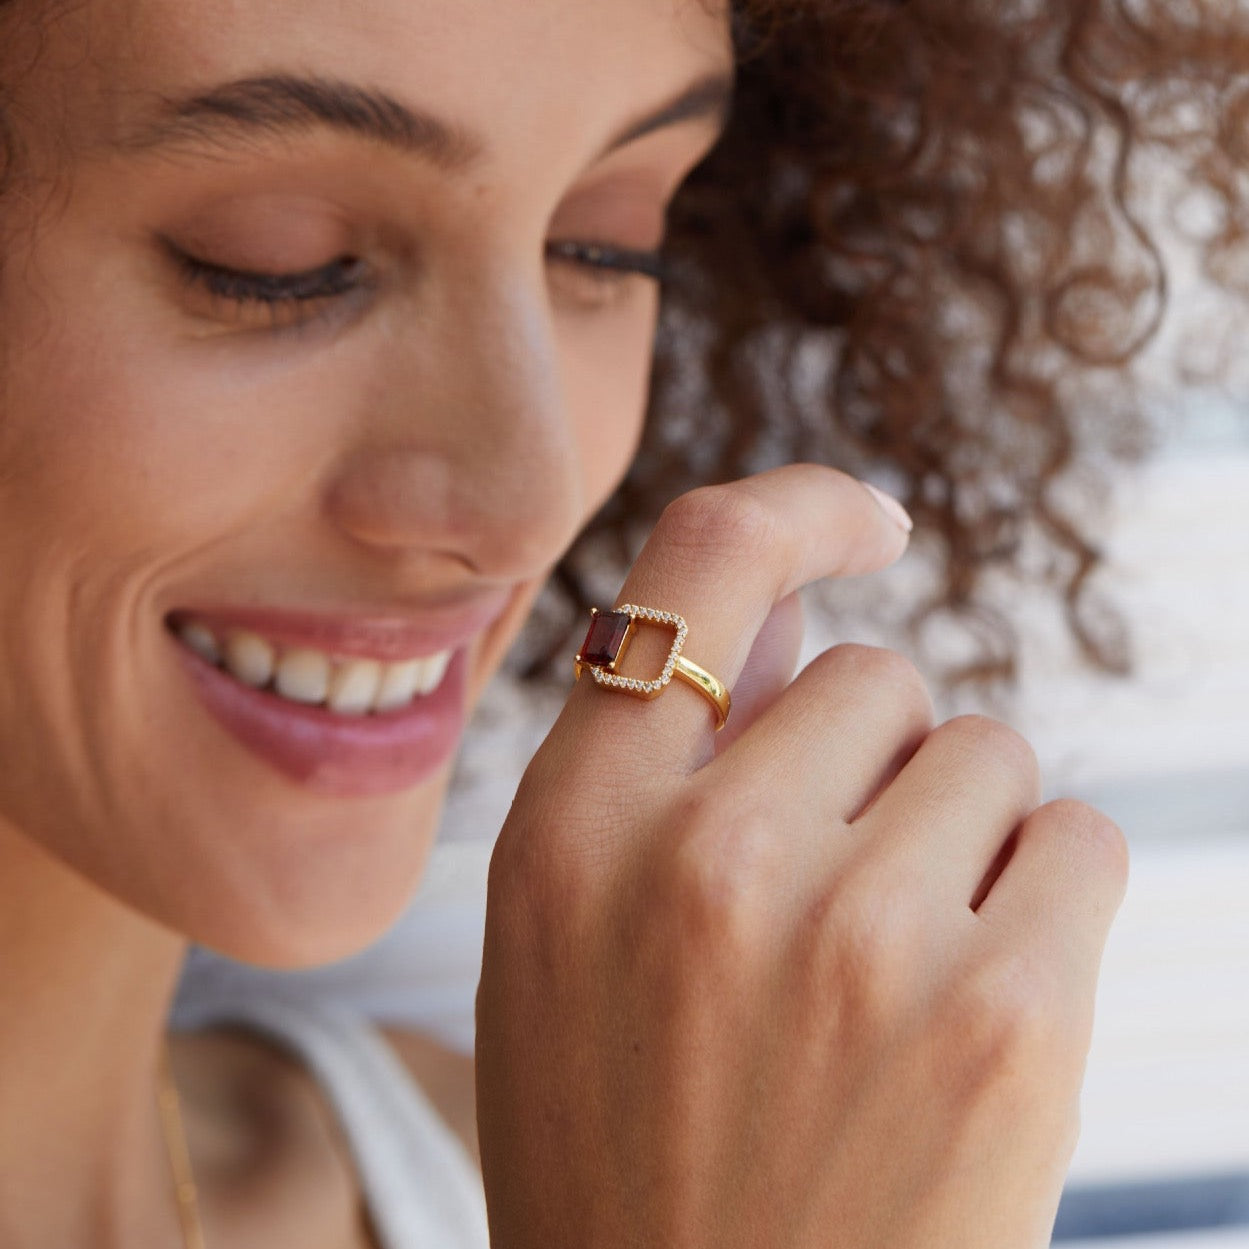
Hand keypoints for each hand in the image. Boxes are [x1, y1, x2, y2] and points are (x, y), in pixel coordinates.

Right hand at [476, 465, 1126, 1248]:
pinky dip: (1052, 897)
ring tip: (900, 971)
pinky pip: (1080, 842)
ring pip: (986, 756)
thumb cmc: (631, 1148)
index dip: (799, 510)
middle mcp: (705, 861)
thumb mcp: (570, 950)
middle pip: (877, 676)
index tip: (871, 524)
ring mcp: (857, 937)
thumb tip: (792, 625)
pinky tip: (984, 1004)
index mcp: (572, 834)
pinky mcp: (1004, 1020)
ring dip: (966, 835)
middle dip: (876, 760)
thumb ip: (657, 774)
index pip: (701, 561)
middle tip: (842, 894)